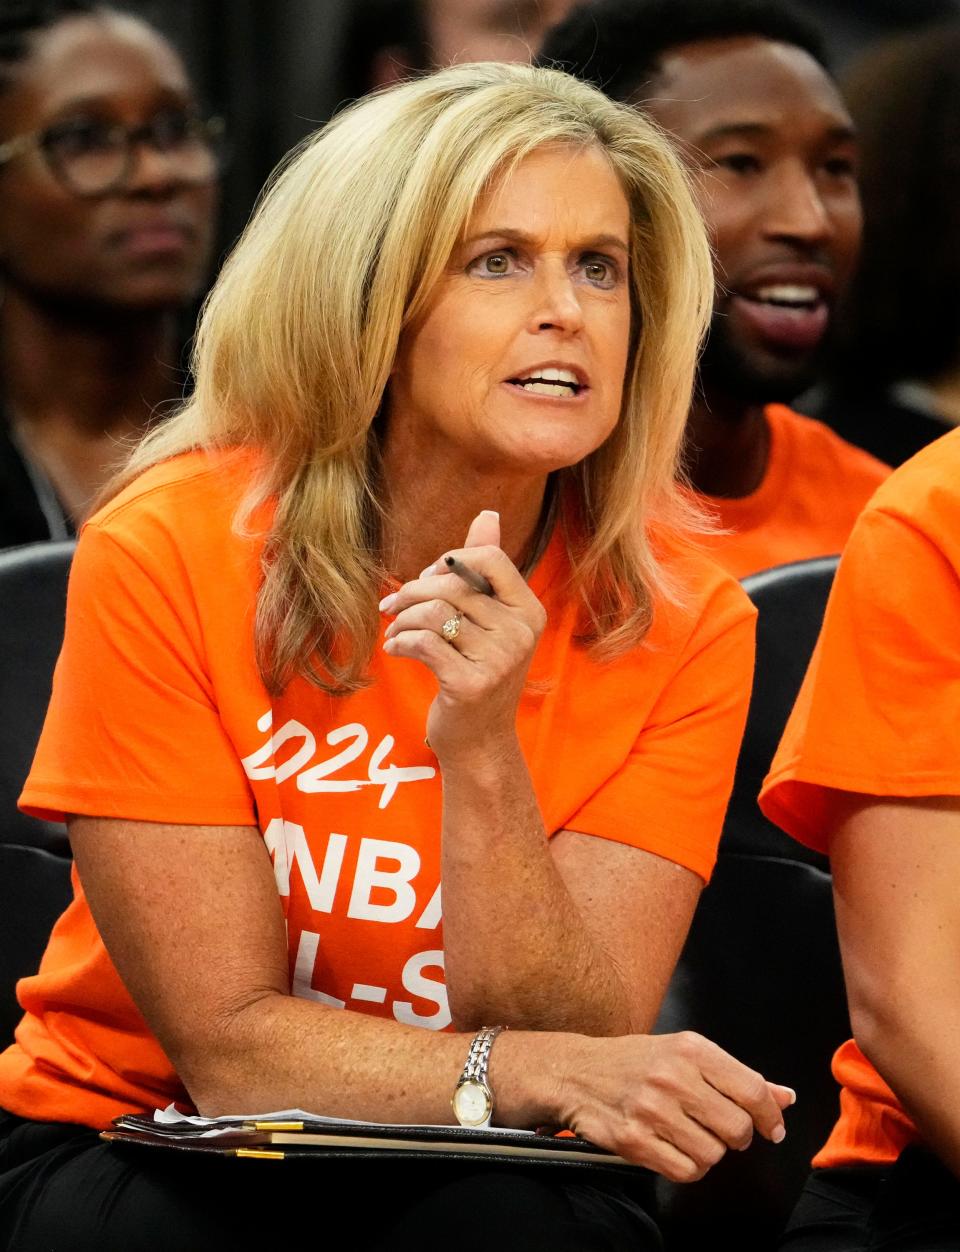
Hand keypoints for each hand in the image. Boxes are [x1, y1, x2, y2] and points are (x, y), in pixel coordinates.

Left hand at [379, 511, 545, 759]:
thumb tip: (487, 514)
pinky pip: (423, 643)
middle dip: (412, 592)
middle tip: (392, 606)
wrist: (479, 740)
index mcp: (529, 611)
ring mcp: (499, 661)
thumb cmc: (478, 672)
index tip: (428, 578)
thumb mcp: (488, 620)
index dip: (450, 561)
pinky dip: (400, 642)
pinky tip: (395, 649)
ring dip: (402, 620)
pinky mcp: (471, 685)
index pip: (491, 559)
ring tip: (394, 630)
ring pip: (434, 614)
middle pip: (453, 586)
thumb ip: (486, 569)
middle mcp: (521, 634)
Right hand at [559, 1032, 794, 1181]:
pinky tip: (673, 1148)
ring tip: (688, 1134)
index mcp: (691, 1049)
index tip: (772, 1128)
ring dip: (708, 1151)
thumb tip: (785, 1097)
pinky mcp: (634, 1140)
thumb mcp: (685, 1053)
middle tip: (720, 1129)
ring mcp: (652, 1110)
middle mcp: (673, 1076)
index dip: (771, 1115)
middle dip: (736, 1137)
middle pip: (737, 1128)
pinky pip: (686, 1171)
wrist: (576, 1072)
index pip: (752, 1089)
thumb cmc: (635, 1062)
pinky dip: (686, 1167)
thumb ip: (736, 1076)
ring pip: (713, 1154)